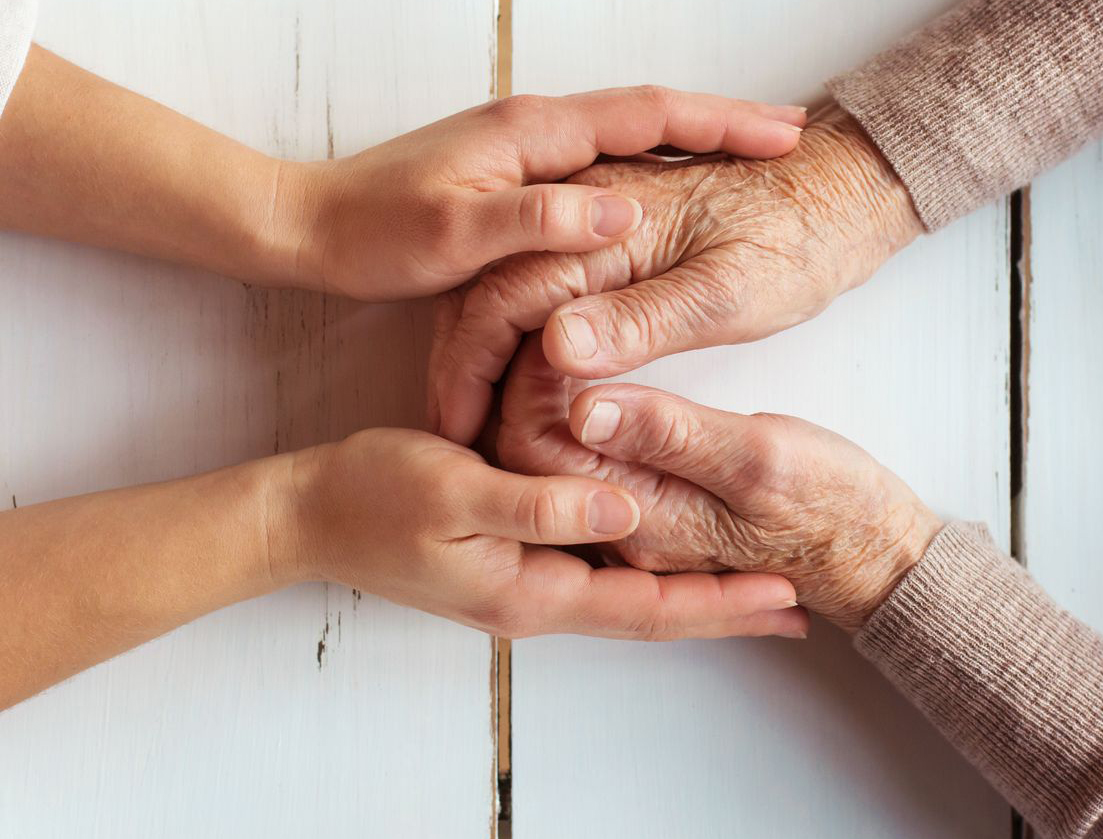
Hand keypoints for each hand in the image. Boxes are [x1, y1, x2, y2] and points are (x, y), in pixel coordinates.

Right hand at [271, 427, 806, 639]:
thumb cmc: (374, 496)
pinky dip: (643, 567)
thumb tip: (626, 509)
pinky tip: (663, 548)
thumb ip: (541, 504)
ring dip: (690, 591)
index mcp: (530, 590)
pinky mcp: (508, 559)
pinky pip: (596, 571)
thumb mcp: (458, 491)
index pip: (646, 607)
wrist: (308, 514)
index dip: (720, 606)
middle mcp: (535, 597)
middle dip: (722, 610)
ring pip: (626, 593)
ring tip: (749, 583)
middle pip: (649, 611)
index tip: (786, 599)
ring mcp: (521, 582)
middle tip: (794, 604)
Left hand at [277, 87, 807, 299]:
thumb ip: (537, 222)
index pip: (649, 112)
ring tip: (749, 155)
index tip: (785, 133)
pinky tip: (667, 189)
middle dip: (722, 122)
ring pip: (628, 136)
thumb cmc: (373, 232)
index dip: (721, 123)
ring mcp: (523, 150)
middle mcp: (534, 129)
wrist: (307, 227)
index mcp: (533, 133)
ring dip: (689, 141)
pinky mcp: (510, 177)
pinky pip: (600, 162)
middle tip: (789, 135)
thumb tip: (620, 214)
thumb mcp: (454, 236)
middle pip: (650, 113)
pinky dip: (648, 166)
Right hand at [429, 103, 922, 444]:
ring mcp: (588, 223)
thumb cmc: (797, 240)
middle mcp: (581, 213)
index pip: (503, 295)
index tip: (460, 427)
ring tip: (473, 423)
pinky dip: (515, 340)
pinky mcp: (604, 242)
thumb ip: (643, 320)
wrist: (838, 190)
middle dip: (462, 366)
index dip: (471, 366)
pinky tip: (518, 386)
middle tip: (453, 437)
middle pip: (488, 291)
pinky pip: (536, 289)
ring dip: (482, 354)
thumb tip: (554, 348)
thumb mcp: (729, 292)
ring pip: (504, 291)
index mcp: (603, 221)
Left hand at [494, 336, 940, 630]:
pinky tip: (588, 365)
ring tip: (564, 330)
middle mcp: (615, 529)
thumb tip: (583, 405)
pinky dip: (575, 408)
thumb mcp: (761, 457)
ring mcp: (629, 520)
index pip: (532, 451)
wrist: (876, 553)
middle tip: (549, 317)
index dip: (527, 381)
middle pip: (527, 454)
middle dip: (524, 383)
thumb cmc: (833, 506)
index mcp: (635, 520)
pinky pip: (585, 457)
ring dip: (548, 393)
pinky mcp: (648, 504)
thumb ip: (670, 433)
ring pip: (552, 453)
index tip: (554, 324)